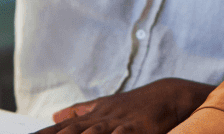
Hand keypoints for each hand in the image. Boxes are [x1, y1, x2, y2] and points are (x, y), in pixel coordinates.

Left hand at [38, 78, 215, 133]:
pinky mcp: (136, 128)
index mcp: (91, 116)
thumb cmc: (135, 104)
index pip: (60, 128)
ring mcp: (118, 123)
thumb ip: (80, 111)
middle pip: (70, 132)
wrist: (168, 94)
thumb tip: (54, 115)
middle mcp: (101, 119)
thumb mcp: (105, 105)